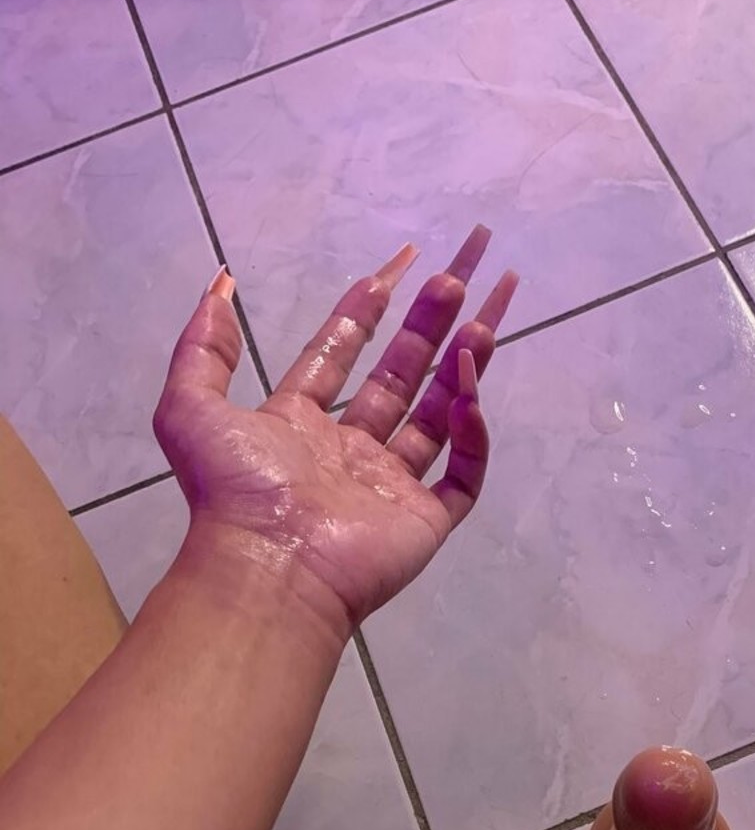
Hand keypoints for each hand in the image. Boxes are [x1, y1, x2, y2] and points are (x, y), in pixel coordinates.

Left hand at [154, 225, 517, 643]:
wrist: (270, 566)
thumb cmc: (235, 490)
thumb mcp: (191, 405)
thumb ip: (203, 345)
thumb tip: (219, 284)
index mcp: (300, 423)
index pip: (343, 351)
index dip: (370, 305)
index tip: (403, 263)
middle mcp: (350, 449)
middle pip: (402, 371)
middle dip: (433, 319)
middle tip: (465, 267)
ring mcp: (391, 486)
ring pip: (439, 414)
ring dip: (464, 362)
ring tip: (489, 313)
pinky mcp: (426, 519)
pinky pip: (463, 473)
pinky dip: (472, 433)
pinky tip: (471, 391)